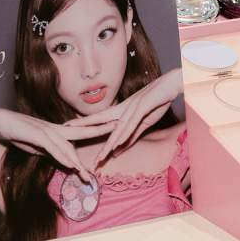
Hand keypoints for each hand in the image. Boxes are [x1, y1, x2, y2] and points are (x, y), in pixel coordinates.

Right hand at [0, 110, 111, 183]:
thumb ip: (54, 153)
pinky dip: (62, 157)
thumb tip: (66, 163)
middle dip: (102, 130)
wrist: (2, 122)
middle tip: (119, 128)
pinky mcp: (37, 135)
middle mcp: (57, 129)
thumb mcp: (40, 147)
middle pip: (84, 130)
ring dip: (79, 160)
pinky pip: (53, 148)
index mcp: (60, 131)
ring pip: (68, 146)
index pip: (84, 131)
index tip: (115, 129)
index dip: (100, 129)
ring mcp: (48, 131)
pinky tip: (71, 165)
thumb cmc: (21, 134)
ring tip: (89, 172)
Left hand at [65, 69, 181, 164]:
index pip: (99, 120)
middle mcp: (123, 108)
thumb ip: (131, 137)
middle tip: (67, 131)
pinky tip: (118, 142)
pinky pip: (132, 123)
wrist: (172, 84)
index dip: (84, 124)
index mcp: (121, 111)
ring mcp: (133, 106)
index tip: (70, 128)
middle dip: (84, 127)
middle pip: (101, 120)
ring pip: (117, 128)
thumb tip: (117, 151)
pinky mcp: (143, 105)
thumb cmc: (158, 101)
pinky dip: (125, 133)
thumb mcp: (144, 123)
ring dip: (109, 143)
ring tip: (100, 156)